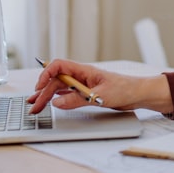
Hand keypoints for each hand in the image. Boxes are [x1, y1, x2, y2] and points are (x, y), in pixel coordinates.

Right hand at [27, 58, 171, 113]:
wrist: (139, 94)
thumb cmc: (125, 89)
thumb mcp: (100, 96)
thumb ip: (78, 99)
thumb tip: (57, 102)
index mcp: (84, 70)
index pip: (59, 66)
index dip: (46, 74)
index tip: (39, 87)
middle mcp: (82, 76)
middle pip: (56, 80)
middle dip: (43, 92)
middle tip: (34, 106)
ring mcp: (83, 84)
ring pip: (60, 88)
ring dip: (47, 96)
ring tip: (36, 106)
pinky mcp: (87, 93)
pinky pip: (68, 94)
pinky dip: (57, 99)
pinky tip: (50, 103)